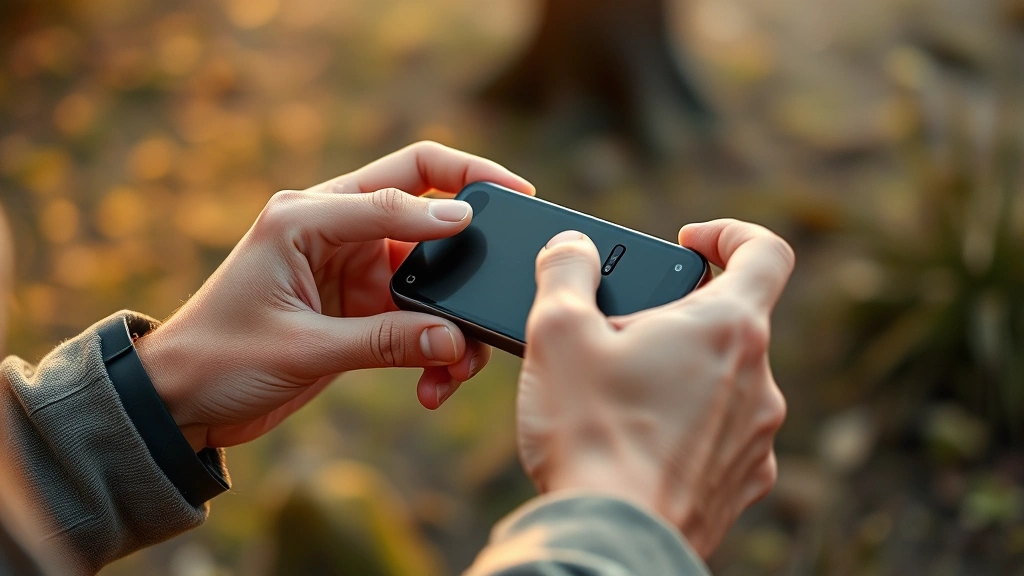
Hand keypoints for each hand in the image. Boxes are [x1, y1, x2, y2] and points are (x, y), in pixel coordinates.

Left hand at [134, 142, 533, 449]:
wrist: (181, 402)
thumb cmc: (220, 358)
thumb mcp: (304, 347)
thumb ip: (385, 339)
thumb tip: (457, 340)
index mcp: (309, 215)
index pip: (401, 184)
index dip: (455, 197)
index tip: (493, 220)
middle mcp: (335, 231)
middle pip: (425, 205)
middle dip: (472, 230)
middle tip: (515, 240)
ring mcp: (350, 268)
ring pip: (429, 272)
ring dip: (452, 314)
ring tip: (459, 364)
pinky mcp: (358, 306)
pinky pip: (417, 314)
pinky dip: (433, 345)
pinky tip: (433, 384)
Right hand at [516, 219, 793, 557]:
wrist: (611, 536)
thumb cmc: (590, 432)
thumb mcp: (558, 332)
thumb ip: (565, 272)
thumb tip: (571, 247)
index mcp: (727, 327)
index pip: (766, 251)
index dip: (731, 234)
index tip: (689, 242)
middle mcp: (759, 379)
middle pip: (729, 321)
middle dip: (674, 318)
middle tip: (618, 336)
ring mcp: (757, 435)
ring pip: (723, 380)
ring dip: (680, 373)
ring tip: (619, 396)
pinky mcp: (744, 481)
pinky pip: (722, 433)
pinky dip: (688, 425)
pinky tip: (640, 442)